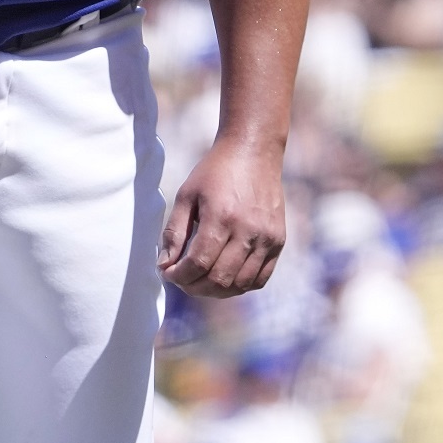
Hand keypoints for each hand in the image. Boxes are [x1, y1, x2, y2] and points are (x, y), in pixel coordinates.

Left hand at [158, 140, 285, 297]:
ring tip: (200, 281)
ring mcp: (267, 238)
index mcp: (221, 216)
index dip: (179, 276)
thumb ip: (174, 232)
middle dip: (193, 286)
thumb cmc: (215, 172)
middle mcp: (248, 230)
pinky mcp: (278, 241)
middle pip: (218, 279)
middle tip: (181, 279)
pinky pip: (259, 279)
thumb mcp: (187, 194)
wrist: (253, 152)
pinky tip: (224, 277)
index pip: (198, 263)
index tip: (168, 273)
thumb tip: (164, 265)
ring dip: (215, 290)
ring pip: (239, 284)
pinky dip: (239, 286)